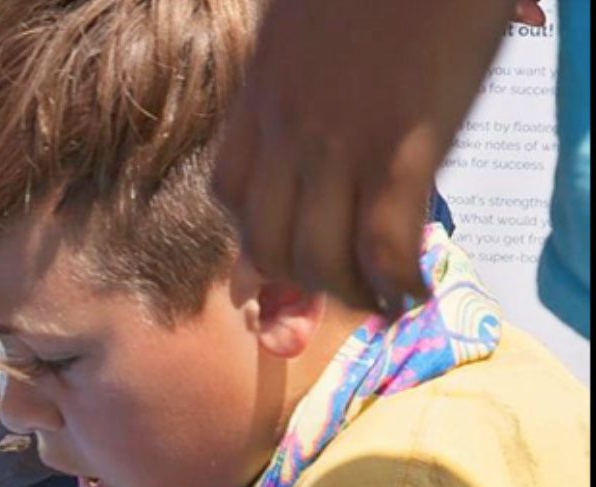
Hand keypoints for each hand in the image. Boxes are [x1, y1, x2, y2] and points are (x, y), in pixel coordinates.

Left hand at [215, 0, 547, 312]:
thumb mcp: (305, 22)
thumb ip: (298, 68)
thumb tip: (314, 90)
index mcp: (261, 95)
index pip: (231, 195)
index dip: (253, 240)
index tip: (281, 260)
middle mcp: (287, 130)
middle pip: (267, 242)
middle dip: (299, 282)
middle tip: (337, 293)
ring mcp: (340, 144)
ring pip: (318, 257)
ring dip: (348, 294)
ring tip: (378, 302)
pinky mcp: (401, 148)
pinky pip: (383, 245)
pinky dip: (395, 284)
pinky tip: (411, 293)